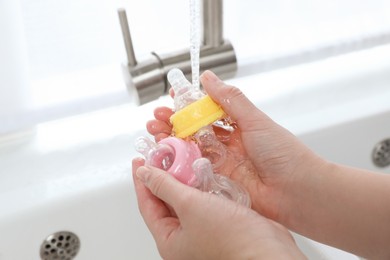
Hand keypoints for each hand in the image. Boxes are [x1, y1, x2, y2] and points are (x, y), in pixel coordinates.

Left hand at [132, 158, 305, 259]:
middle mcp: (185, 237)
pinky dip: (203, 185)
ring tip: (180, 158)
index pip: (147, 205)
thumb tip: (145, 175)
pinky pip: (205, 200)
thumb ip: (166, 187)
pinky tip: (204, 171)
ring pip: (186, 199)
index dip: (142, 181)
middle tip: (160, 155)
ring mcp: (203, 230)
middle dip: (162, 176)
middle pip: (165, 201)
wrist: (268, 251)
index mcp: (170, 241)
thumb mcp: (190, 206)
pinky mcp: (220, 222)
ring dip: (184, 179)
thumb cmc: (231, 240)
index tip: (139, 161)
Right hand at [146, 70, 324, 222]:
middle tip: (156, 118)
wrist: (297, 191)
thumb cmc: (283, 153)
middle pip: (194, 130)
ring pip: (190, 149)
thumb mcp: (255, 120)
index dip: (189, 104)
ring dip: (171, 140)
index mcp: (238, 126)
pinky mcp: (218, 182)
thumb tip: (208, 77)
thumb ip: (230, 99)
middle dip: (173, 122)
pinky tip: (165, 155)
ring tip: (154, 132)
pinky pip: (194, 170)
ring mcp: (222, 163)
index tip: (172, 96)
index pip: (207, 110)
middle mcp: (228, 144)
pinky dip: (178, 162)